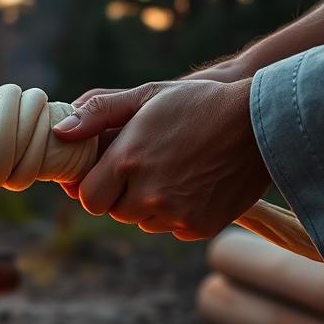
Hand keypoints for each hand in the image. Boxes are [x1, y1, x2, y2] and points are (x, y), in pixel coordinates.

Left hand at [52, 79, 270, 239]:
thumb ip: (98, 113)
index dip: (94, 186)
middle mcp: (148, 194)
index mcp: (128, 161)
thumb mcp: (146, 95)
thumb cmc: (199, 102)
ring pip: (143, 222)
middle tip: (141, 169)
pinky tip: (190, 185)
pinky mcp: (199, 227)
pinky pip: (172, 228)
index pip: (89, 198)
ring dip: (147, 205)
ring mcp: (175, 214)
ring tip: (169, 172)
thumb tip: (61, 134)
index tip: (105, 173)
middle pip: (115, 212)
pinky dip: (175, 213)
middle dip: (120, 194)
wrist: (262, 121)